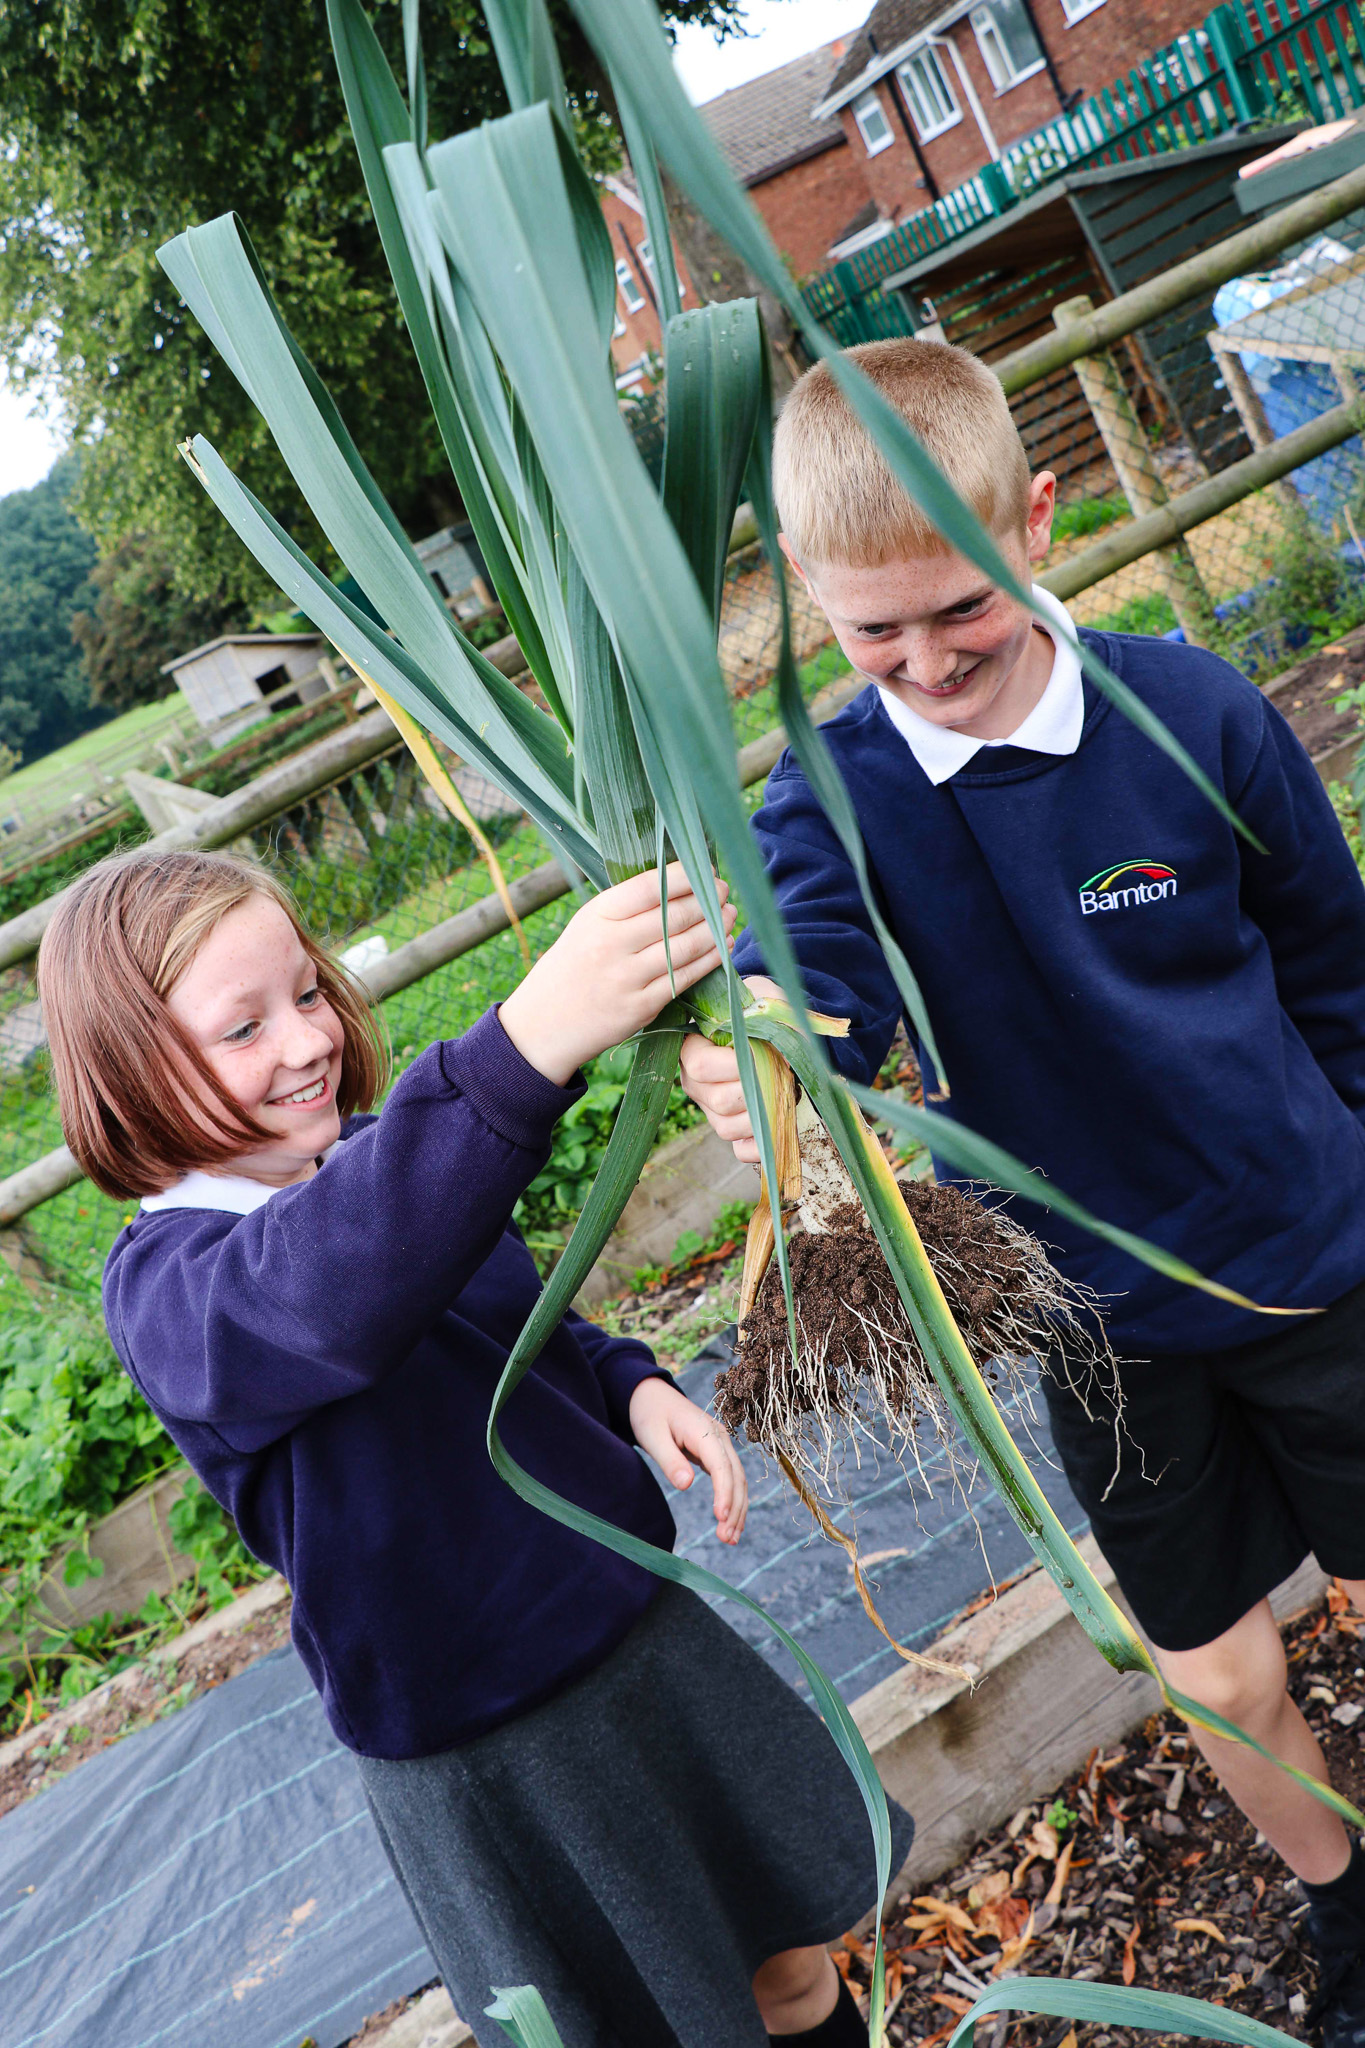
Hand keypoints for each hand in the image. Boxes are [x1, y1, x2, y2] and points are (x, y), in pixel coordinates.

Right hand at [499, 864, 736, 1085]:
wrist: (545, 1024)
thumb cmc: (572, 966)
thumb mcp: (586, 925)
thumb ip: (626, 907)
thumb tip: (680, 883)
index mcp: (597, 917)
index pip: (650, 888)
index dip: (685, 876)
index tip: (707, 869)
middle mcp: (611, 945)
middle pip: (674, 917)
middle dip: (709, 901)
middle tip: (724, 891)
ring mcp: (627, 979)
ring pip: (685, 948)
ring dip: (716, 929)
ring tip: (730, 915)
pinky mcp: (641, 1007)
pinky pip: (685, 978)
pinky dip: (710, 960)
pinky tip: (723, 947)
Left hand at [628, 1377, 747, 1545]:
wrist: (651, 1395)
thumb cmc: (650, 1413)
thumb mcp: (652, 1436)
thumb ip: (670, 1460)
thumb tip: (687, 1485)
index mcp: (704, 1431)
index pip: (722, 1466)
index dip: (724, 1493)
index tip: (721, 1518)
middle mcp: (719, 1437)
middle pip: (736, 1475)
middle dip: (735, 1508)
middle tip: (726, 1538)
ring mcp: (721, 1444)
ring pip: (738, 1479)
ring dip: (738, 1509)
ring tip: (731, 1538)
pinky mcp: (716, 1453)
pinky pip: (730, 1478)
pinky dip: (732, 1500)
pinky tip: (729, 1521)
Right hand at [678, 975, 780, 1163]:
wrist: (788, 1035)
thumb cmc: (770, 1015)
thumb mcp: (766, 1002)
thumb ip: (767, 1016)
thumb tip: (778, 1054)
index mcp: (695, 1050)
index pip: (699, 1065)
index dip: (731, 1064)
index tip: (760, 1053)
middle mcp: (699, 1086)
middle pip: (719, 1099)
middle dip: (758, 1088)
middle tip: (782, 1072)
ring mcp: (715, 1114)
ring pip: (729, 1127)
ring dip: (765, 1112)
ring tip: (786, 1090)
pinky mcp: (736, 1135)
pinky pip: (744, 1151)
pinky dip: (766, 1141)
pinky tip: (782, 1120)